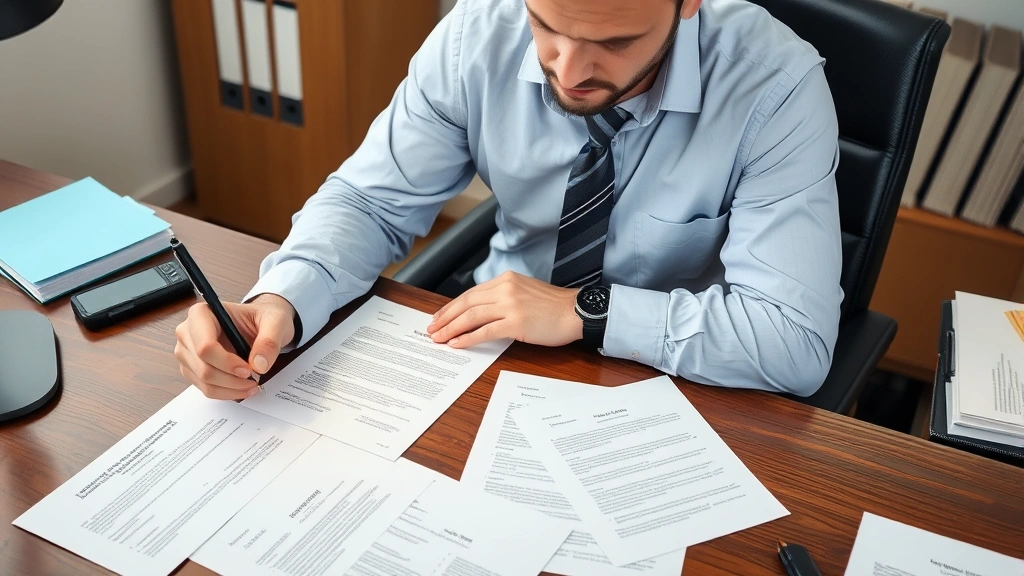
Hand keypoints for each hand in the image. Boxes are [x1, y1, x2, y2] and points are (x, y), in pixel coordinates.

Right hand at [174, 294, 295, 399]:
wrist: (261, 324)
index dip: (227, 363)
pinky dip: (227, 392)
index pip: (205, 346)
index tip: (249, 369)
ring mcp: (188, 352)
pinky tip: (243, 386)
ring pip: (204, 381)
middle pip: (203, 366)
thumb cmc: (263, 317)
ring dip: (230, 388)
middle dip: (231, 379)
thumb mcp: (276, 322)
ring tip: (252, 383)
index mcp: (202, 313)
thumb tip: (259, 365)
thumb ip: (269, 341)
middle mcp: (188, 332)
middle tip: (254, 378)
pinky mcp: (193, 368)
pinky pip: (206, 388)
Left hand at [427, 271, 581, 348]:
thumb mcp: (525, 291)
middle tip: (432, 329)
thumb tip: (481, 312)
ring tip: (439, 339)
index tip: (440, 316)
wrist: (576, 312)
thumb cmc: (553, 306)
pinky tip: (457, 344)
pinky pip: (485, 331)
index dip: (452, 306)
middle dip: (445, 318)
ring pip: (471, 317)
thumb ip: (503, 297)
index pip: (471, 293)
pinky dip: (467, 338)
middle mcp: (505, 288)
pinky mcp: (516, 323)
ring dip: (451, 329)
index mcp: (506, 279)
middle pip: (466, 303)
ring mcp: (510, 305)